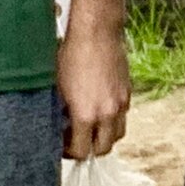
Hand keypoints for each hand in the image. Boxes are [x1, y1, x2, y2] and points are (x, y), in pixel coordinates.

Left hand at [57, 14, 130, 160]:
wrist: (96, 32)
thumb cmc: (70, 56)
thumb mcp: (56, 88)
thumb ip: (58, 114)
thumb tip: (56, 128)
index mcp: (86, 115)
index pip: (81, 151)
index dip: (68, 153)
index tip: (61, 145)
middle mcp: (107, 113)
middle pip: (104, 149)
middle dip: (89, 148)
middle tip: (74, 139)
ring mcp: (120, 103)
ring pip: (118, 134)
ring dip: (104, 136)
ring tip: (89, 125)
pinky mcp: (128, 92)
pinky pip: (123, 116)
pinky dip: (112, 119)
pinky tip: (98, 106)